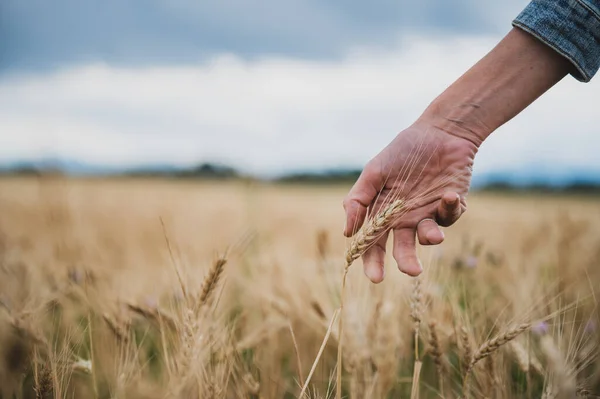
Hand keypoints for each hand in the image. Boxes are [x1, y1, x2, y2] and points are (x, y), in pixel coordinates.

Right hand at [343, 122, 478, 281]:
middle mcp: (404, 218)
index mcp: (382, 212)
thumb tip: (347, 232)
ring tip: (433, 235)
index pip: (374, 243)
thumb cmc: (402, 151)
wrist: (439, 132)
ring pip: (428, 238)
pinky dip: (450, 210)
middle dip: (406, 262)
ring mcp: (428, 213)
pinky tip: (448, 195)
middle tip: (412, 270)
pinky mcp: (450, 206)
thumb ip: (357, 200)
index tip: (375, 278)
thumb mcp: (374, 171)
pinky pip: (450, 217)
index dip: (372, 262)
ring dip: (430, 238)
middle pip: (402, 248)